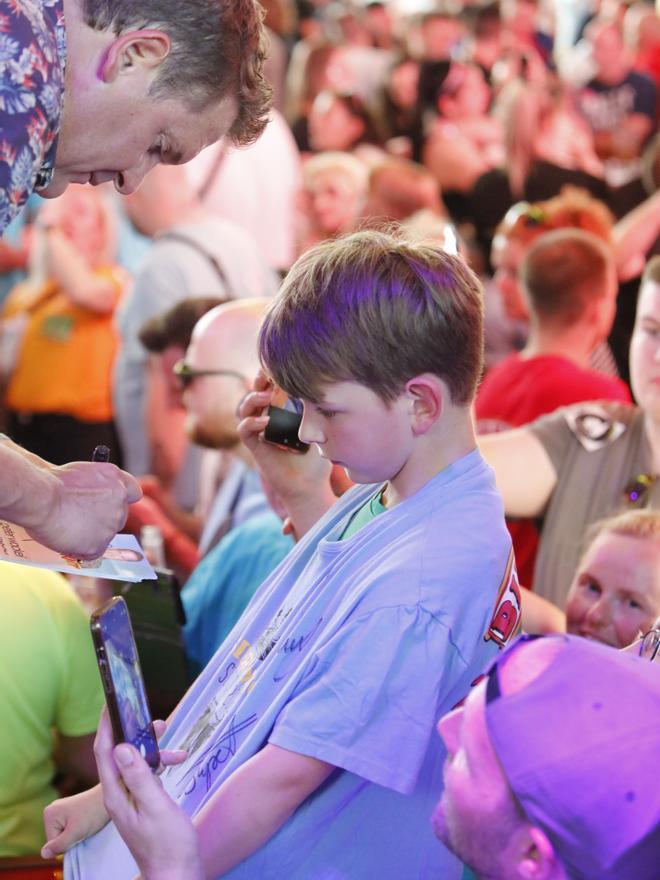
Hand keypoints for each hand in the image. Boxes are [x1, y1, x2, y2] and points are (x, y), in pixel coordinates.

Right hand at [29, 461, 141, 558]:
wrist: (41, 498)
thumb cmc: (51, 482)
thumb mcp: (80, 473)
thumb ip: (95, 485)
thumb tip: (91, 497)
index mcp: (116, 479)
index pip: (132, 492)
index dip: (121, 499)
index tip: (110, 502)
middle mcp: (120, 502)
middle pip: (119, 515)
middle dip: (103, 518)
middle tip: (81, 518)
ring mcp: (111, 525)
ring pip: (105, 534)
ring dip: (91, 534)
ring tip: (66, 526)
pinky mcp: (99, 545)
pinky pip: (94, 552)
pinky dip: (82, 549)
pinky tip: (67, 540)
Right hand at [42, 784, 109, 857]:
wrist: (109, 798)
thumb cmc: (93, 814)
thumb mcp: (75, 833)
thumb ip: (59, 845)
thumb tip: (43, 854)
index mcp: (49, 813)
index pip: (53, 843)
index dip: (67, 843)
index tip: (79, 830)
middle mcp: (51, 809)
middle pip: (56, 838)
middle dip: (70, 838)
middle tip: (83, 828)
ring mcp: (60, 809)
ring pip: (63, 835)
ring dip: (74, 835)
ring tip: (85, 824)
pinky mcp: (69, 811)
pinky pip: (68, 828)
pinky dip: (77, 829)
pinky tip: (85, 822)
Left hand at [94, 711, 201, 879]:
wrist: (176, 873)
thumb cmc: (168, 844)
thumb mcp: (156, 807)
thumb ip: (139, 777)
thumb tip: (122, 747)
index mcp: (116, 795)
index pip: (104, 753)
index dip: (105, 725)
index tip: (110, 703)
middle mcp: (118, 796)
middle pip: (117, 754)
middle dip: (128, 729)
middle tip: (142, 711)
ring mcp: (129, 801)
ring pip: (132, 763)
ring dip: (146, 745)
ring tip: (162, 730)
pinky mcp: (141, 805)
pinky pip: (143, 775)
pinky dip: (155, 761)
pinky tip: (172, 759)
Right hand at [237, 372, 334, 537]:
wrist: (310, 488)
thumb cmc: (317, 461)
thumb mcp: (321, 431)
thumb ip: (319, 412)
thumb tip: (328, 388)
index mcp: (282, 413)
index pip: (271, 388)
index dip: (271, 376)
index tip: (280, 367)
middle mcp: (267, 420)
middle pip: (254, 393)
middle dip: (258, 382)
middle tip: (267, 375)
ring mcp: (260, 433)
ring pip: (243, 409)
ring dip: (252, 399)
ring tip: (266, 397)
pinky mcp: (256, 448)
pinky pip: (244, 431)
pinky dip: (251, 423)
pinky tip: (265, 422)